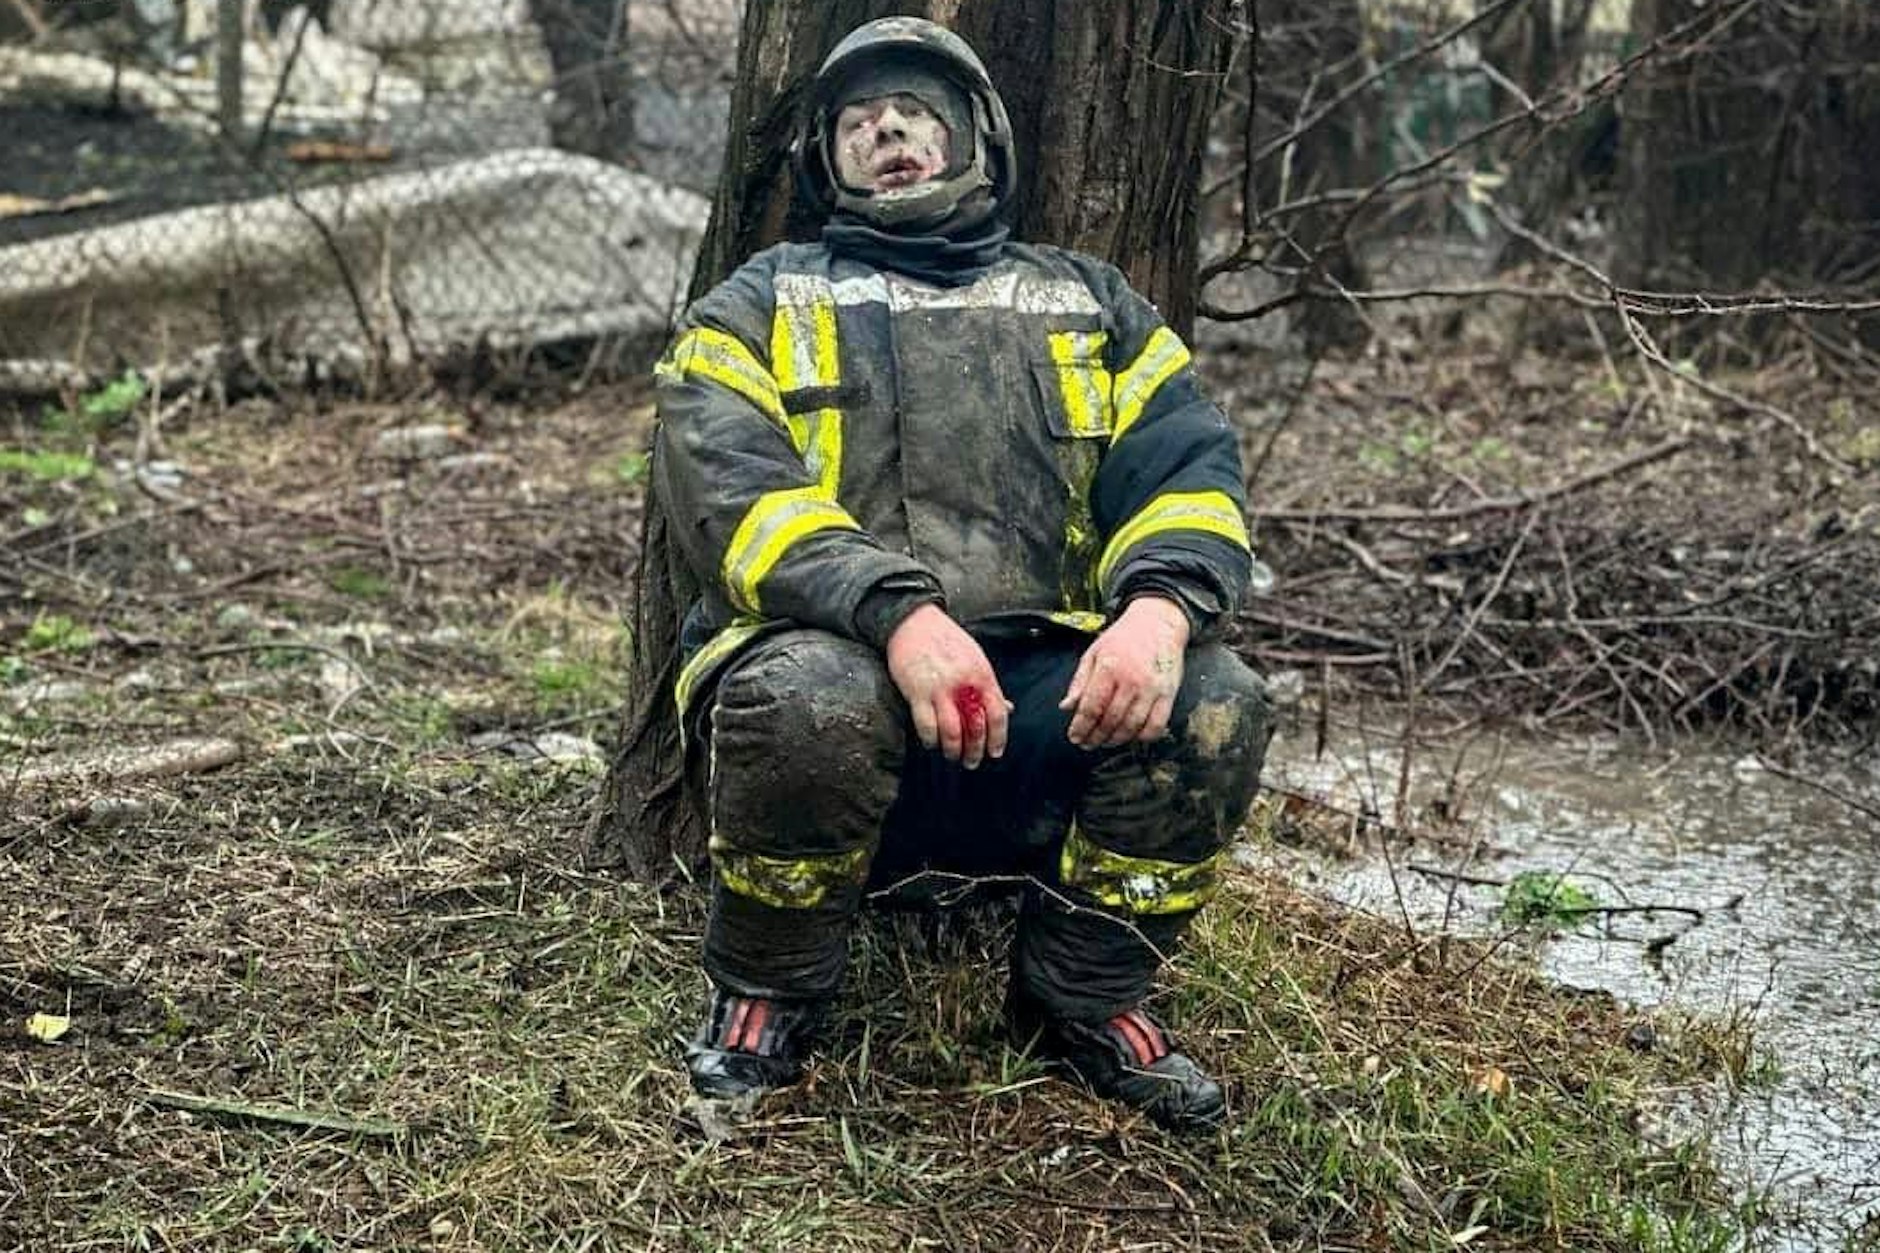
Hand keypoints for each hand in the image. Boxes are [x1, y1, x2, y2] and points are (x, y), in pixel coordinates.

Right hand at [884, 604, 1010, 768]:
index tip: (995, 753)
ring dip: (953, 750)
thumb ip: (989, 686)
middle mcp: (964, 684)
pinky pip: (926, 726)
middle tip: (972, 762)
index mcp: (982, 675)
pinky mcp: (916, 692)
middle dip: (975, 751)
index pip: (997, 714)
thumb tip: (1007, 708)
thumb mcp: (976, 658)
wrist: (914, 621)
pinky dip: (930, 740)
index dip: (999, 738)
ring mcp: (939, 689)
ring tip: (952, 755)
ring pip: (951, 732)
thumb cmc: (947, 640)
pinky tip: (931, 742)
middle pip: (976, 728)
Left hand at [1060, 597, 1188, 747]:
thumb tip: (1066, 707)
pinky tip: (1131, 736)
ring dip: (1116, 740)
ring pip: (1131, 727)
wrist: (1158, 623)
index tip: (1075, 737)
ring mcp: (1152, 689)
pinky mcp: (1168, 694)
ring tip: (1105, 741)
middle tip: (1087, 743)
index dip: (1081, 727)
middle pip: (1110, 720)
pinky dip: (1142, 737)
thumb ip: (1079, 682)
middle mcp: (1131, 680)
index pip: (1091, 707)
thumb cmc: (1123, 638)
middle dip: (1096, 737)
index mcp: (1109, 668)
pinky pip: (1156, 726)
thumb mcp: (1094, 653)